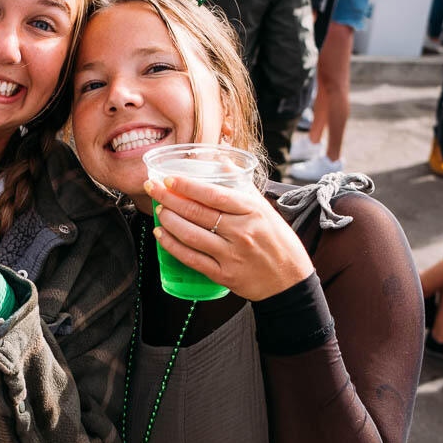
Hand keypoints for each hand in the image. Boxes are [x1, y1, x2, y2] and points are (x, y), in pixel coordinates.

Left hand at [146, 176, 314, 300]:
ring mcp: (231, 255)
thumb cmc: (277, 242)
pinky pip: (192, 259)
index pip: (214, 194)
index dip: (188, 185)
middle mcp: (242, 232)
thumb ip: (242, 186)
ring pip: (191, 235)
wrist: (290, 282)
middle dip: (169, 198)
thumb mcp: (265, 210)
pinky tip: (161, 236)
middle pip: (198, 213)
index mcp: (253, 211)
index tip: (168, 178)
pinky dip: (172, 246)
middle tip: (151, 188)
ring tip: (158, 209)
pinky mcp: (223, 275)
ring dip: (169, 221)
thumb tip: (222, 161)